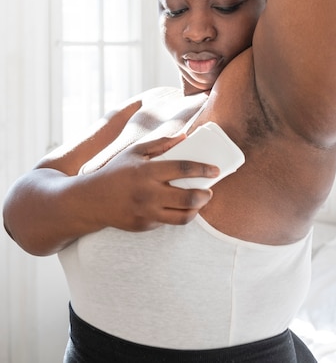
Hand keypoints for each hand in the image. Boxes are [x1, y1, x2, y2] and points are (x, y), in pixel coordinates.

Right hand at [87, 134, 219, 231]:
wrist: (92, 200)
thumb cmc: (116, 172)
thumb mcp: (135, 152)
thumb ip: (160, 144)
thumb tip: (184, 137)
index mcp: (148, 172)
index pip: (183, 169)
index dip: (203, 169)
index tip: (215, 170)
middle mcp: (149, 194)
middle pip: (188, 198)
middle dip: (205, 195)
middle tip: (210, 190)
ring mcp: (147, 212)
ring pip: (183, 217)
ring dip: (197, 209)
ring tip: (200, 201)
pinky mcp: (144, 226)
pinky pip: (168, 222)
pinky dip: (177, 214)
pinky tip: (179, 206)